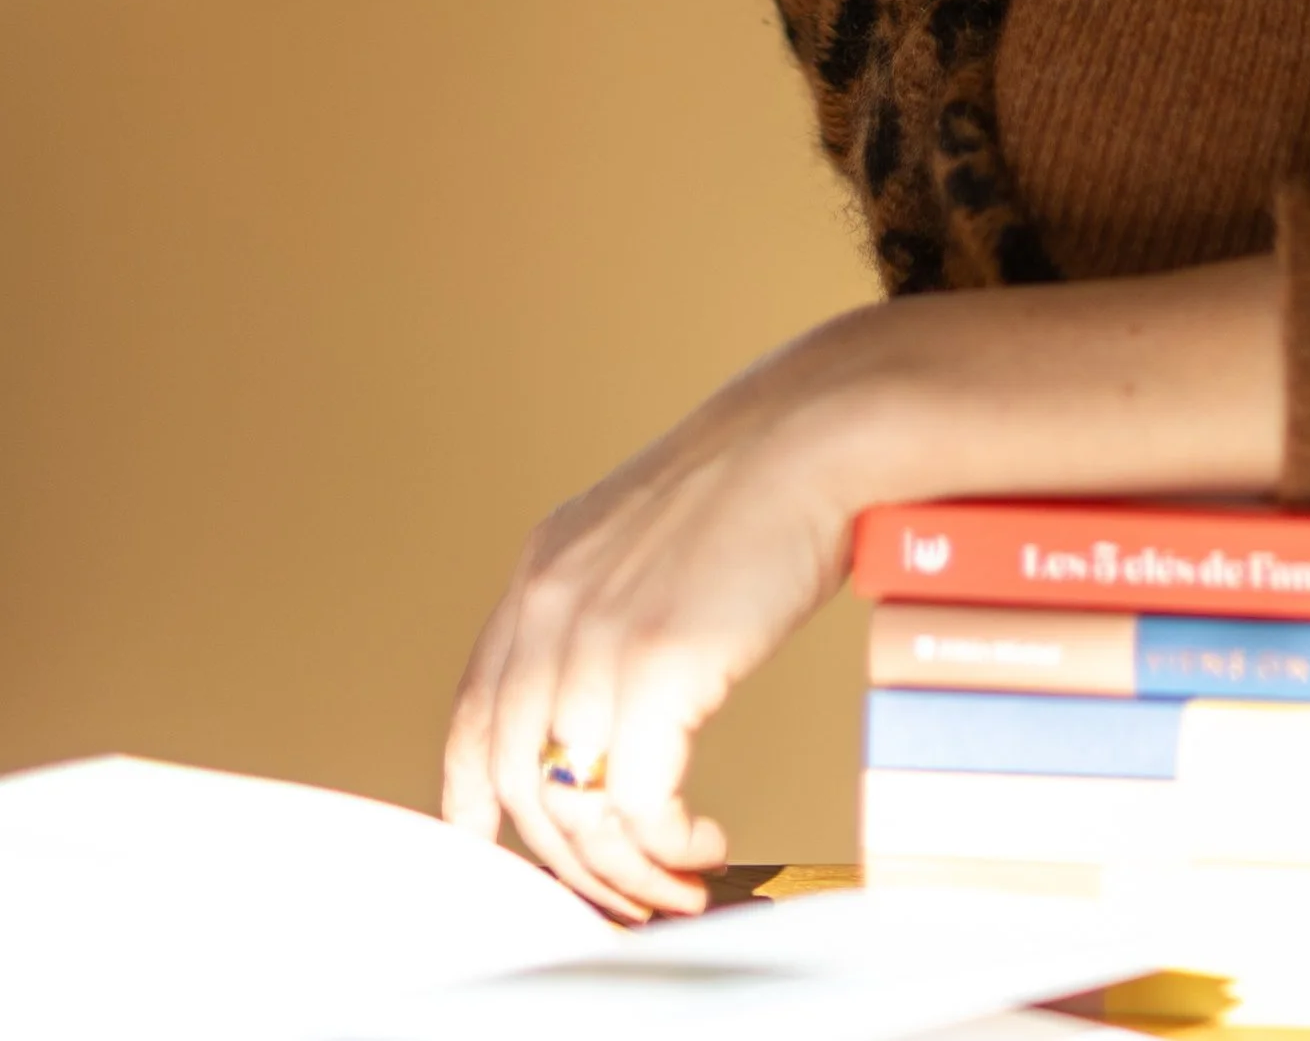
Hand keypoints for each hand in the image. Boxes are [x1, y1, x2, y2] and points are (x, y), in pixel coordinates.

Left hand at [443, 265, 1284, 919]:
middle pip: (514, 780)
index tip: (512, 853)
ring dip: (623, 871)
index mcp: (544, 569)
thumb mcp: (658, 536)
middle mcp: (552, 604)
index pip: (474, 717)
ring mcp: (600, 635)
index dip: (480, 803)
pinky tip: (706, 842)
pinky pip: (637, 803)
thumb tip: (626, 703)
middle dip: (566, 862)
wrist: (826, 424)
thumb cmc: (771, 472)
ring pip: (573, 807)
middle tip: (623, 893)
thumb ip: (616, 608)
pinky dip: (666, 846)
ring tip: (675, 884)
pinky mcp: (660, 666)